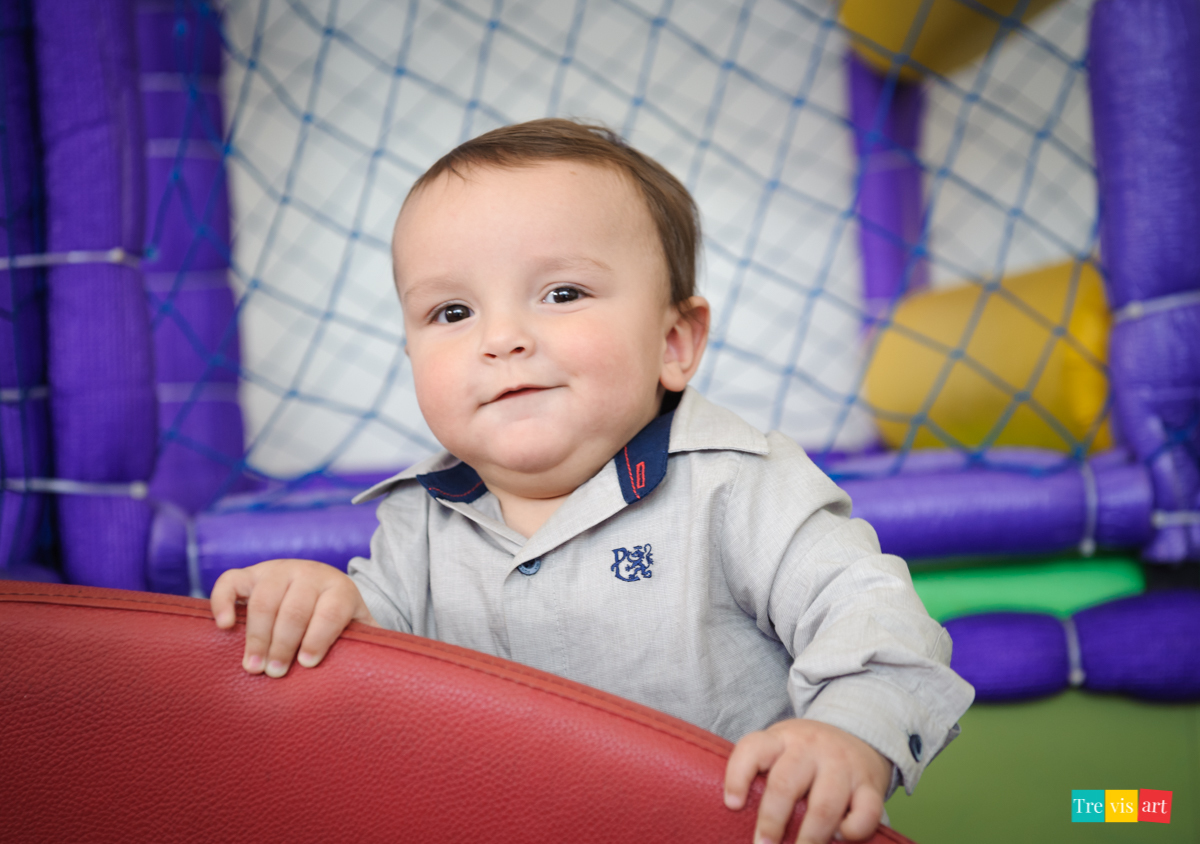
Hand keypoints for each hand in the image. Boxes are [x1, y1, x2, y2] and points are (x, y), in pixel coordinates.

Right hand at [210, 559, 376, 677]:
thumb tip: (389, 672)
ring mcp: (277, 571)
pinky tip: (224, 627)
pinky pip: (230, 581)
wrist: (320, 588)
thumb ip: (371, 645)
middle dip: (283, 643)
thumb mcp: (359, 629)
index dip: (318, 637)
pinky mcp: (250, 573)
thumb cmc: (340, 622)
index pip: (329, 611)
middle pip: (294, 608)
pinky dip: (223, 601)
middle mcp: (310, 574)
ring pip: (263, 598)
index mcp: (340, 589)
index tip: (307, 664)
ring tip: (253, 666)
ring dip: (256, 634)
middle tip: (274, 673)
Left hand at [724, 718, 891, 843]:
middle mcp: (810, 748)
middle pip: (786, 783)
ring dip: (810, 836)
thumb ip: (763, 773)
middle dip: (771, 820)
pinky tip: (841, 837)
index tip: (732, 805)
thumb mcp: (781, 748)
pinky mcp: (870, 784)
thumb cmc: (807, 753)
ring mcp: (842, 765)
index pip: (753, 749)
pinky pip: (866, 811)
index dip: (738, 776)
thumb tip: (736, 815)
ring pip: (824, 804)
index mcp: (782, 739)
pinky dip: (852, 830)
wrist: (859, 732)